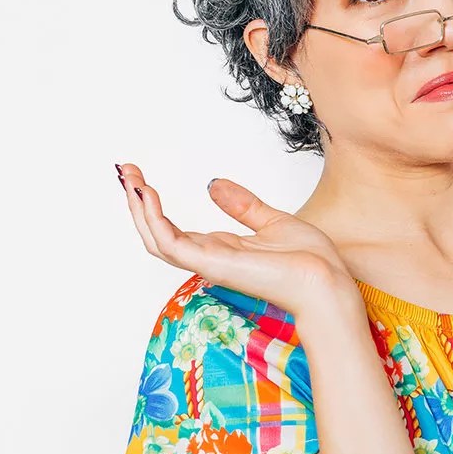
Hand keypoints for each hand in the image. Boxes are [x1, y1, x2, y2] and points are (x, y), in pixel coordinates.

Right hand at [117, 162, 356, 327]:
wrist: (327, 282)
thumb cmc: (311, 261)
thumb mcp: (272, 221)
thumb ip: (241, 204)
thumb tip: (212, 184)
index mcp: (222, 248)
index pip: (174, 229)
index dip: (153, 205)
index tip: (140, 177)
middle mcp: (210, 257)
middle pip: (157, 233)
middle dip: (137, 203)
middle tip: (124, 171)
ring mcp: (209, 262)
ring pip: (157, 239)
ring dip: (139, 209)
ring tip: (129, 178)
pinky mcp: (214, 264)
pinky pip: (172, 244)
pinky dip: (155, 220)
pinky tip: (149, 195)